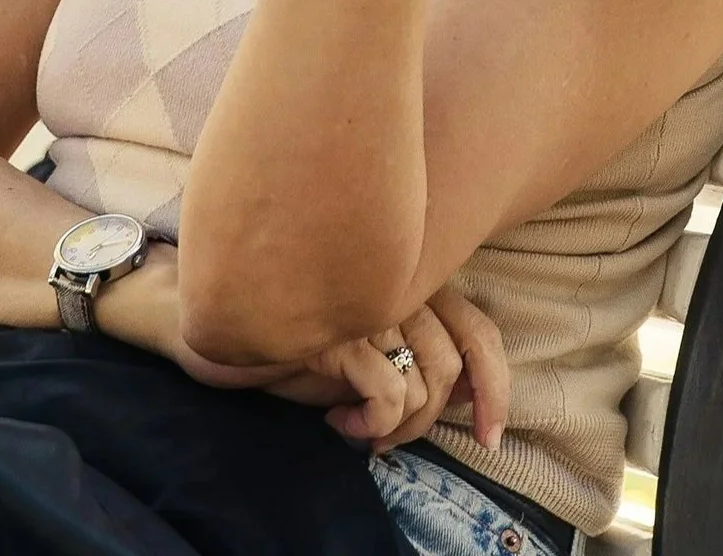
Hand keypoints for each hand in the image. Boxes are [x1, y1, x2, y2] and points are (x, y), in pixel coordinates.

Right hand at [263, 290, 511, 454]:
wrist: (227, 328)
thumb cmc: (301, 338)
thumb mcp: (369, 348)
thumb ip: (416, 356)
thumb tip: (462, 399)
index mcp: (414, 282)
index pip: (480, 332)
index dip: (495, 388)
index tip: (488, 437)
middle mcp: (399, 285)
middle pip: (452, 367)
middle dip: (430, 421)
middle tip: (392, 440)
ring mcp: (370, 305)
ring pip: (424, 385)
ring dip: (398, 428)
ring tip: (360, 430)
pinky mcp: (342, 332)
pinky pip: (389, 395)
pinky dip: (372, 425)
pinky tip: (339, 423)